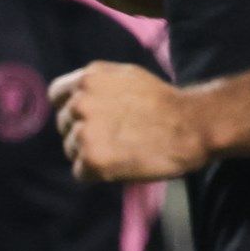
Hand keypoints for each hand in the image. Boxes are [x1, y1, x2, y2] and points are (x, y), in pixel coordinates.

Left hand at [49, 62, 210, 181]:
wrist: (193, 125)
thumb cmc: (164, 103)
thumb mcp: (125, 77)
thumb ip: (96, 85)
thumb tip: (72, 99)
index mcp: (87, 78)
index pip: (57, 96)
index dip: (71, 109)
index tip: (88, 119)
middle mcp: (80, 102)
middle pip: (64, 125)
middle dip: (84, 132)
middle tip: (117, 136)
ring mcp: (84, 131)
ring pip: (71, 149)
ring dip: (91, 153)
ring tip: (123, 148)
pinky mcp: (91, 159)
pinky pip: (80, 172)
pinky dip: (97, 173)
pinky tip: (121, 163)